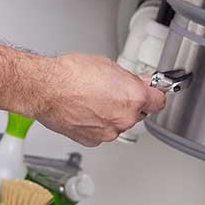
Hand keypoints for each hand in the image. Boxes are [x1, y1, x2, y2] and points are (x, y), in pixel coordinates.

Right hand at [30, 54, 165, 146]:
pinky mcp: (93, 140)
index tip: (150, 92)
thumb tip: (137, 81)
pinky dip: (95, 123)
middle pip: (137, 113)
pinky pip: (101, 131)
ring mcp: (109, 132)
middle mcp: (125, 118)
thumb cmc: (70, 74)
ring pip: (118, 123)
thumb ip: (127, 77)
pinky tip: (82, 109)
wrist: (46, 89)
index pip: (158, 100)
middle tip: (110, 90)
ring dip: (110, 114)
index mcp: (133, 96)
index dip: (153, 94)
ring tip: (90, 98)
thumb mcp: (106, 64)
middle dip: (128, 103)